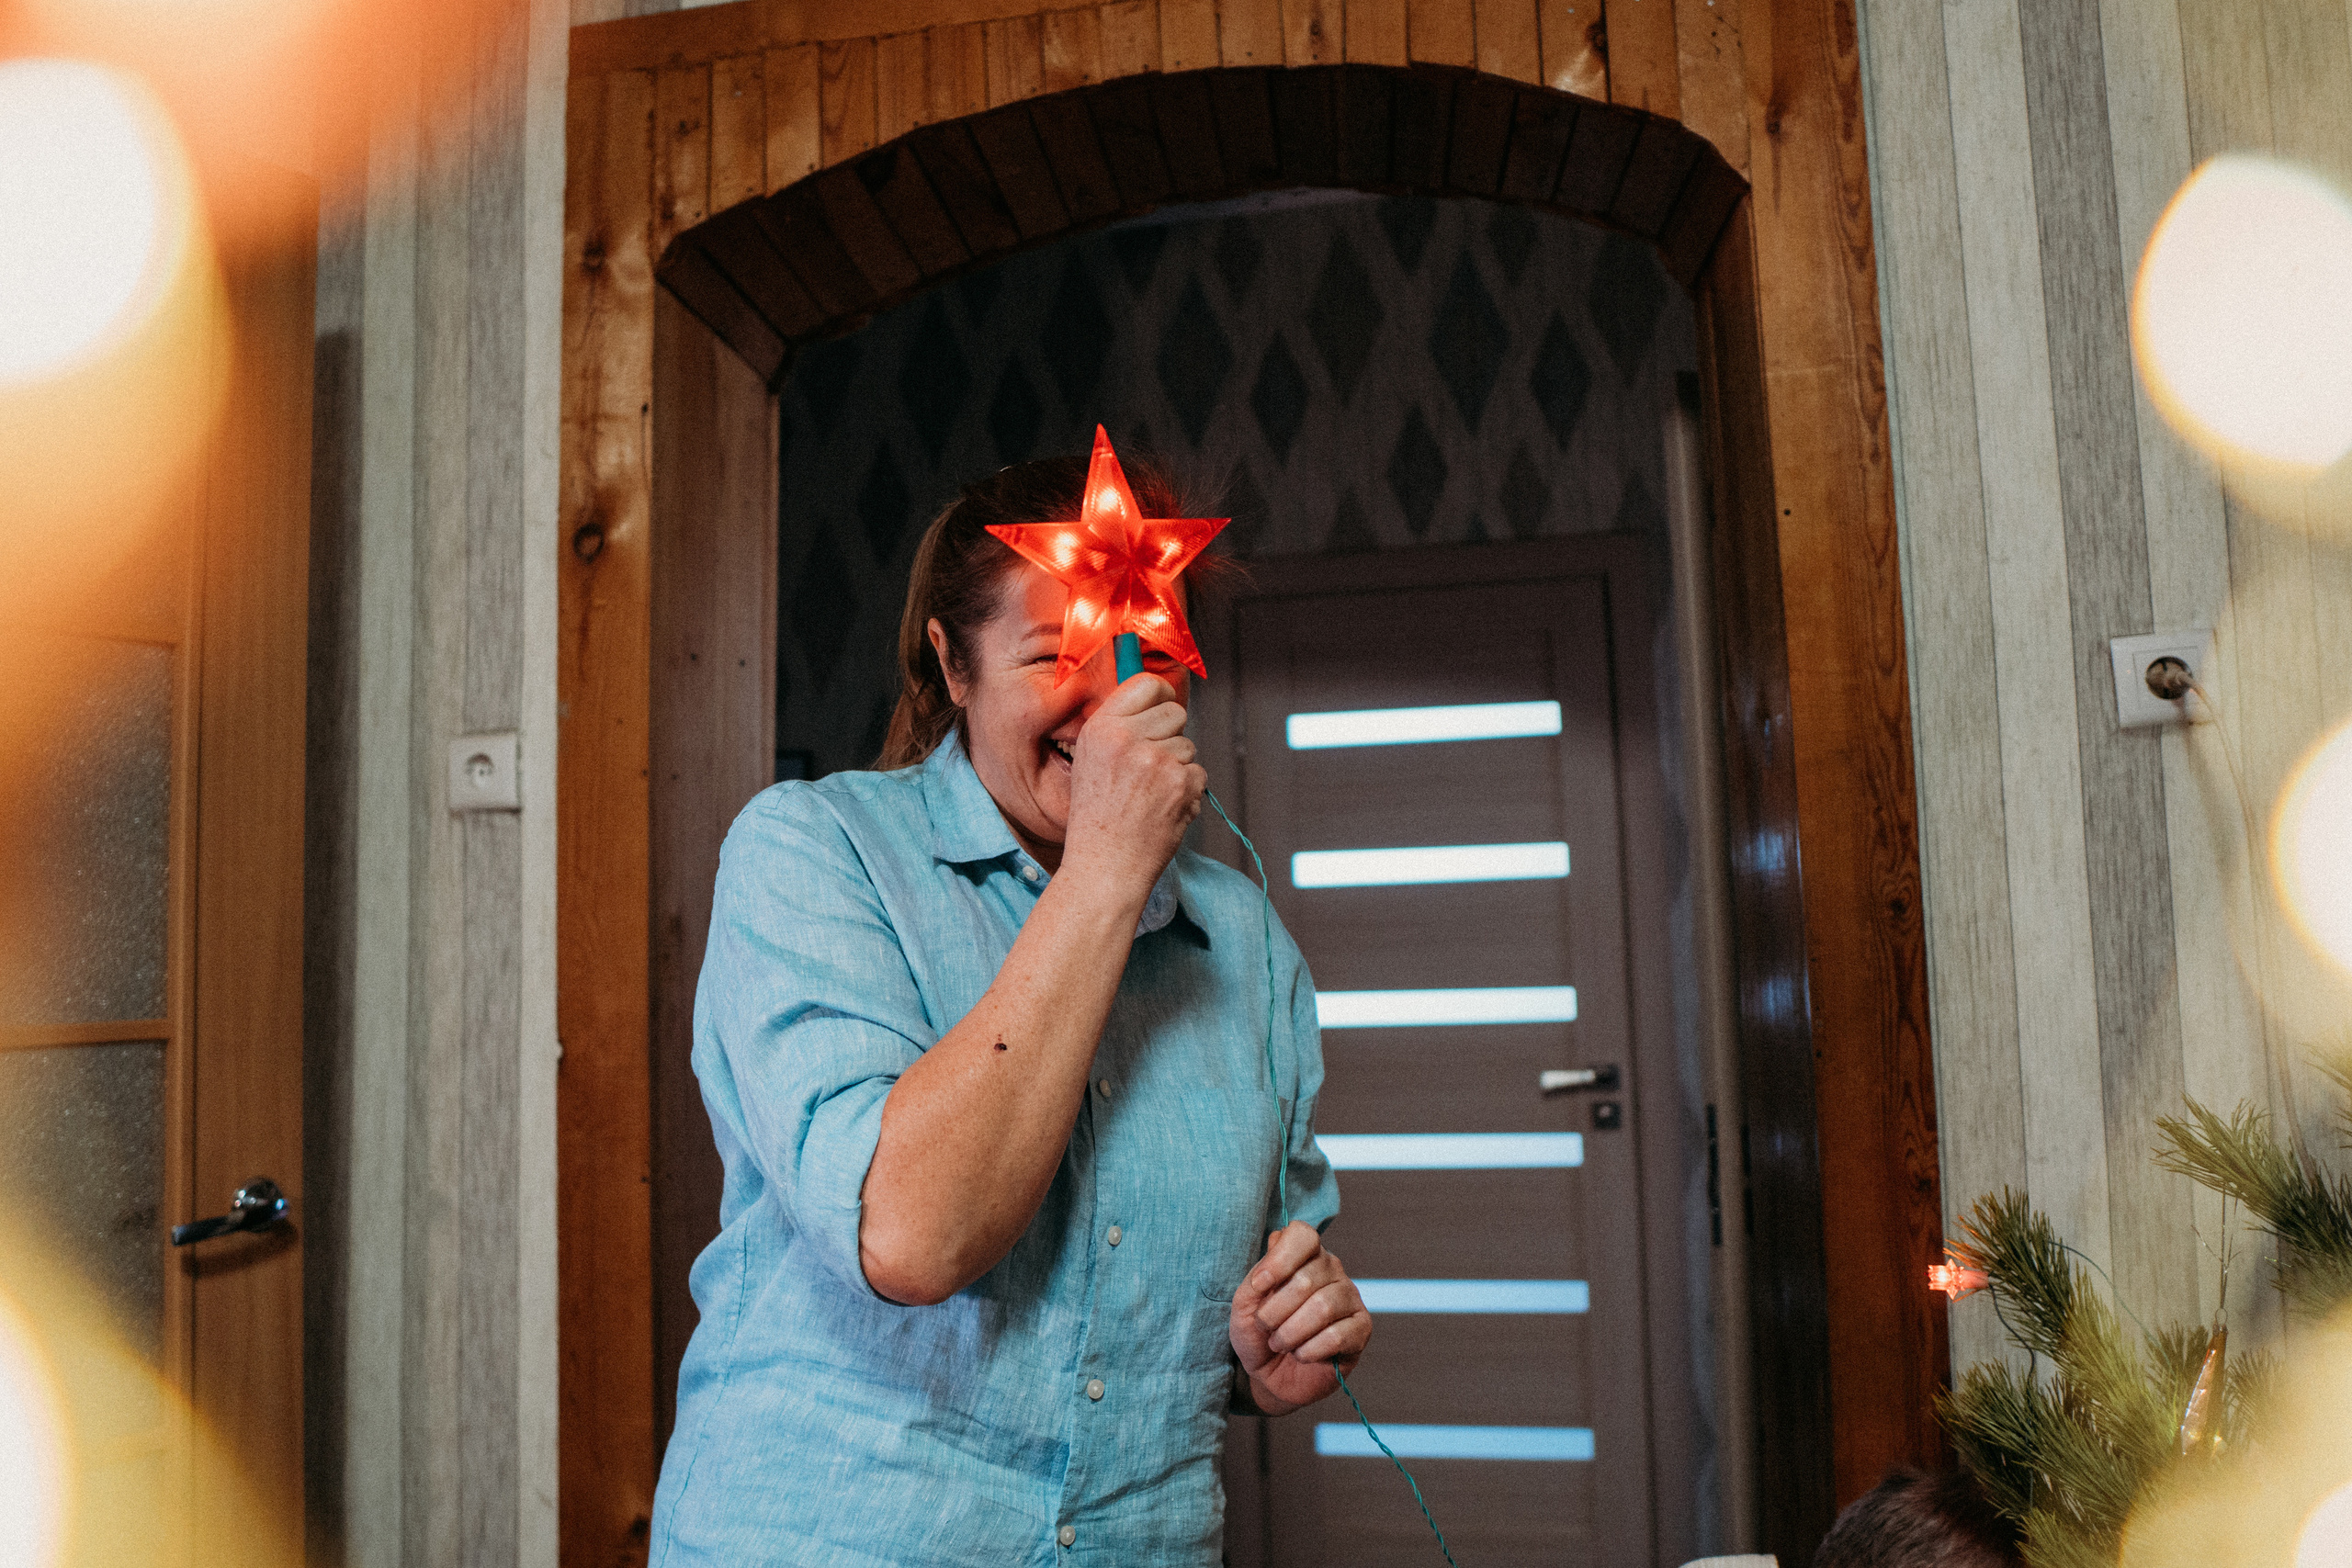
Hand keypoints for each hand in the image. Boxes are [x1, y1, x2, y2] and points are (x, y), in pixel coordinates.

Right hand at [1059, 674, 1204, 900]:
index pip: (1145, 684)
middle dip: (1171, 735)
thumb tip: (1158, 700)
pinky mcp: (1181, 783)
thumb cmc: (1097, 819)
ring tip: (1150, 797)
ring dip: (1177, 769)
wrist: (1105, 867)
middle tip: (1150, 768)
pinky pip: (1199, 773)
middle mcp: (1128, 738)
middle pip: (1175, 712)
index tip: (1160, 707)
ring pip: (1189, 746)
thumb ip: (1119, 729)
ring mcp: (1157, 760)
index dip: (1159, 696)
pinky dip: (1187, 792)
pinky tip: (1163, 810)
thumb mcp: (1090, 762)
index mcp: (1101, 729)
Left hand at [1229, 1221, 1370, 1415]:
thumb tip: (1276, 1239)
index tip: (1259, 1286)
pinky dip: (1309, 1350)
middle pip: (1307, 1279)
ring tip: (1281, 1343)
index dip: (1279, 1260)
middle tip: (1266, 1327)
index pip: (1302, 1235)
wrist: (1271, 1375)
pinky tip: (1301, 1355)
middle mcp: (1331, 1270)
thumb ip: (1258, 1274)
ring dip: (1291, 1333)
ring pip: (1323, 1308)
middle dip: (1276, 1311)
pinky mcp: (1361, 1328)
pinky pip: (1337, 1336)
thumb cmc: (1259, 1334)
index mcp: (1303, 1256)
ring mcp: (1350, 1297)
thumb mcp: (1245, 1304)